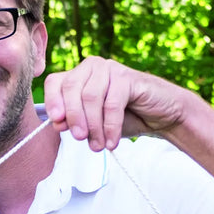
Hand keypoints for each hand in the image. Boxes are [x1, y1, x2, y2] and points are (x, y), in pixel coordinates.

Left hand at [43, 56, 187, 151]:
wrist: (161, 116)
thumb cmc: (125, 118)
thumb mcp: (93, 124)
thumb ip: (74, 122)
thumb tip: (57, 123)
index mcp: (79, 75)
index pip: (55, 82)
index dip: (52, 101)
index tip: (56, 122)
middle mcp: (92, 67)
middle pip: (71, 88)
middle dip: (73, 117)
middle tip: (80, 138)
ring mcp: (110, 69)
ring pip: (90, 97)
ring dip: (93, 126)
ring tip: (98, 145)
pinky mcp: (128, 77)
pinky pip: (112, 104)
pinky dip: (110, 126)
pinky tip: (112, 142)